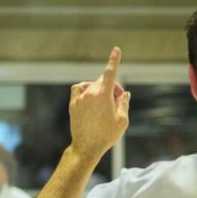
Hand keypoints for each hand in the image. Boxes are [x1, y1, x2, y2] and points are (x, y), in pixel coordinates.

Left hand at [68, 47, 130, 161]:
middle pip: (103, 82)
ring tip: (106, 104)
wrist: (86, 148)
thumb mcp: (122, 120)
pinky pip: (79, 89)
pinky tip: (90, 97)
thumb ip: (124, 103)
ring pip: (92, 85)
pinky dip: (86, 90)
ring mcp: (79, 98)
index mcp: (103, 95)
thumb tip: (124, 94)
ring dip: (100, 90)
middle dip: (112, 88)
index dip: (114, 60)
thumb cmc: (106, 135)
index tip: (116, 50)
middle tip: (118, 101)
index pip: (110, 72)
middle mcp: (89, 93)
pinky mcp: (73, 104)